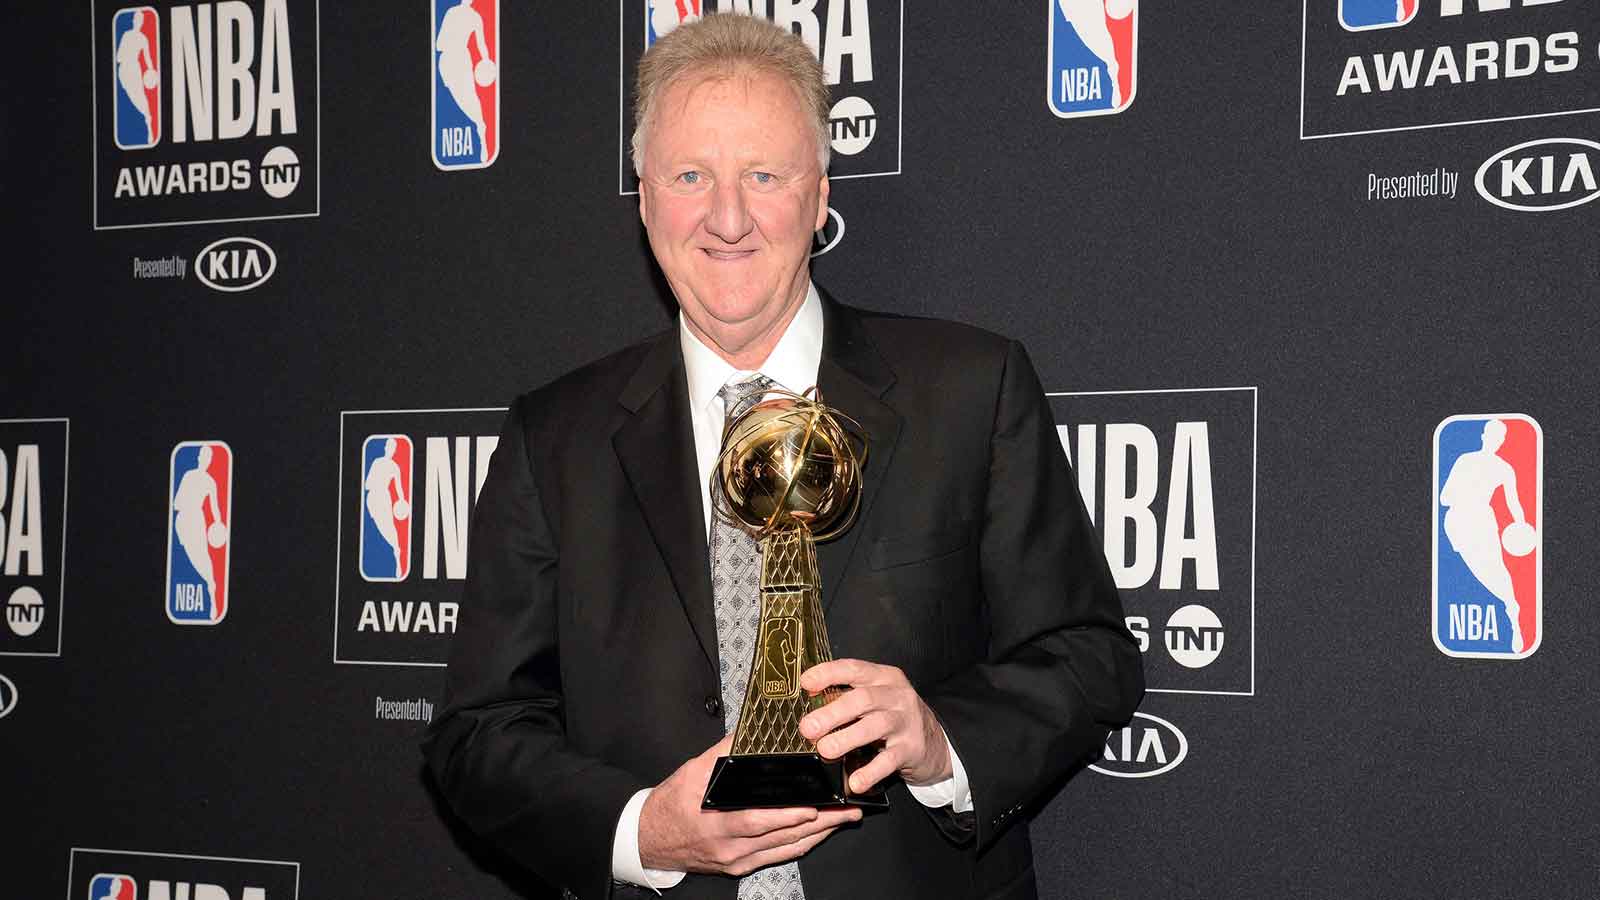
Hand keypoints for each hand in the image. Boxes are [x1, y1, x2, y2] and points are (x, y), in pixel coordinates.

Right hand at [638, 733, 862, 874]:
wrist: (650, 839)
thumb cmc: (671, 805)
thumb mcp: (692, 772)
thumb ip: (723, 753)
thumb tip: (749, 732)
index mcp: (716, 820)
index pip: (758, 820)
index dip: (788, 816)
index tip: (814, 806)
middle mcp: (730, 846)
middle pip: (782, 836)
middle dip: (820, 822)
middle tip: (848, 809)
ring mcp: (737, 860)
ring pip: (786, 848)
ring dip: (819, 834)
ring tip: (845, 818)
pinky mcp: (740, 866)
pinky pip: (779, 856)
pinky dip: (802, 844)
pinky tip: (820, 833)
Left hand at [798, 659, 952, 793]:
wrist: (935, 742)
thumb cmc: (895, 716)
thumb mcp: (877, 698)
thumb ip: (848, 696)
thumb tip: (811, 704)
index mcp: (884, 677)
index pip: (854, 669)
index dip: (828, 674)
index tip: (806, 683)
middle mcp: (896, 696)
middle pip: (862, 699)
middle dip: (832, 713)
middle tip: (808, 727)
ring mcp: (905, 722)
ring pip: (875, 726)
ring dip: (846, 738)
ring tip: (825, 749)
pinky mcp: (911, 749)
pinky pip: (889, 760)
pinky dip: (871, 771)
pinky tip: (855, 781)